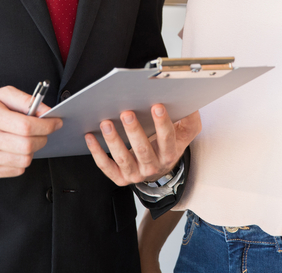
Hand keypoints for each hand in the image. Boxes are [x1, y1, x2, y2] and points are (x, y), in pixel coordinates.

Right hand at [0, 86, 62, 177]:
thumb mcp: (2, 94)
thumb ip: (27, 100)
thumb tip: (47, 112)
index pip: (26, 127)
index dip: (47, 125)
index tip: (56, 122)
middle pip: (27, 145)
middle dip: (43, 138)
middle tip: (43, 131)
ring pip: (25, 160)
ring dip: (33, 149)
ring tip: (27, 139)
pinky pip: (17, 170)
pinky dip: (23, 159)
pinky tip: (16, 149)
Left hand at [85, 105, 200, 185]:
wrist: (160, 167)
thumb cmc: (170, 144)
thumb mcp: (185, 132)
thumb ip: (190, 118)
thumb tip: (190, 102)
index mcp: (170, 154)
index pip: (168, 139)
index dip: (162, 123)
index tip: (157, 106)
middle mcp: (153, 167)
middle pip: (143, 150)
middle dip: (134, 130)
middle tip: (126, 113)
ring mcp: (136, 174)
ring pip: (123, 158)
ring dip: (114, 140)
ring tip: (106, 123)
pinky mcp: (120, 178)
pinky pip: (106, 166)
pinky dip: (97, 152)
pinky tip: (91, 136)